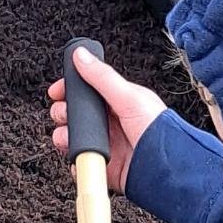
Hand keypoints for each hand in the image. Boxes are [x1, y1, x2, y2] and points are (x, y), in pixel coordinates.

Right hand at [47, 48, 164, 193]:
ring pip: (74, 138)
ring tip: (66, 137)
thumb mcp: (129, 97)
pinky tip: (78, 156)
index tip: (57, 91)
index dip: (70, 90)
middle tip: (62, 114)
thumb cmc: (159, 131)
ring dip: (64, 137)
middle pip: (76, 114)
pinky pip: (81, 162)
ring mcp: (108, 144)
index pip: (88, 91)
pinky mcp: (105, 166)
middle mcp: (112, 122)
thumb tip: (82, 55)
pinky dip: (75, 161)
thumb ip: (102, 77)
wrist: (166, 167)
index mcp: (119, 102)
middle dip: (63, 113)